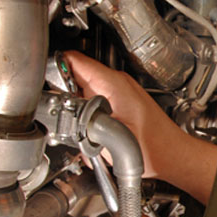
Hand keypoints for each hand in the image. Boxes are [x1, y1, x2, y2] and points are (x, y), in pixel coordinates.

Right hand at [64, 51, 216, 203]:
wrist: (173, 157)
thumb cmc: (152, 149)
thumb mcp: (110, 137)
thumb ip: (82, 122)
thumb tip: (63, 117)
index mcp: (113, 83)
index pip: (72, 60)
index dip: (53, 69)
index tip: (43, 85)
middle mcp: (117, 82)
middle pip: (74, 76)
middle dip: (62, 96)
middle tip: (63, 116)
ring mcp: (119, 90)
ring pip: (83, 91)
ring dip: (75, 109)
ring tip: (81, 128)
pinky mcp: (121, 101)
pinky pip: (94, 101)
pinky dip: (87, 115)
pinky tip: (93, 132)